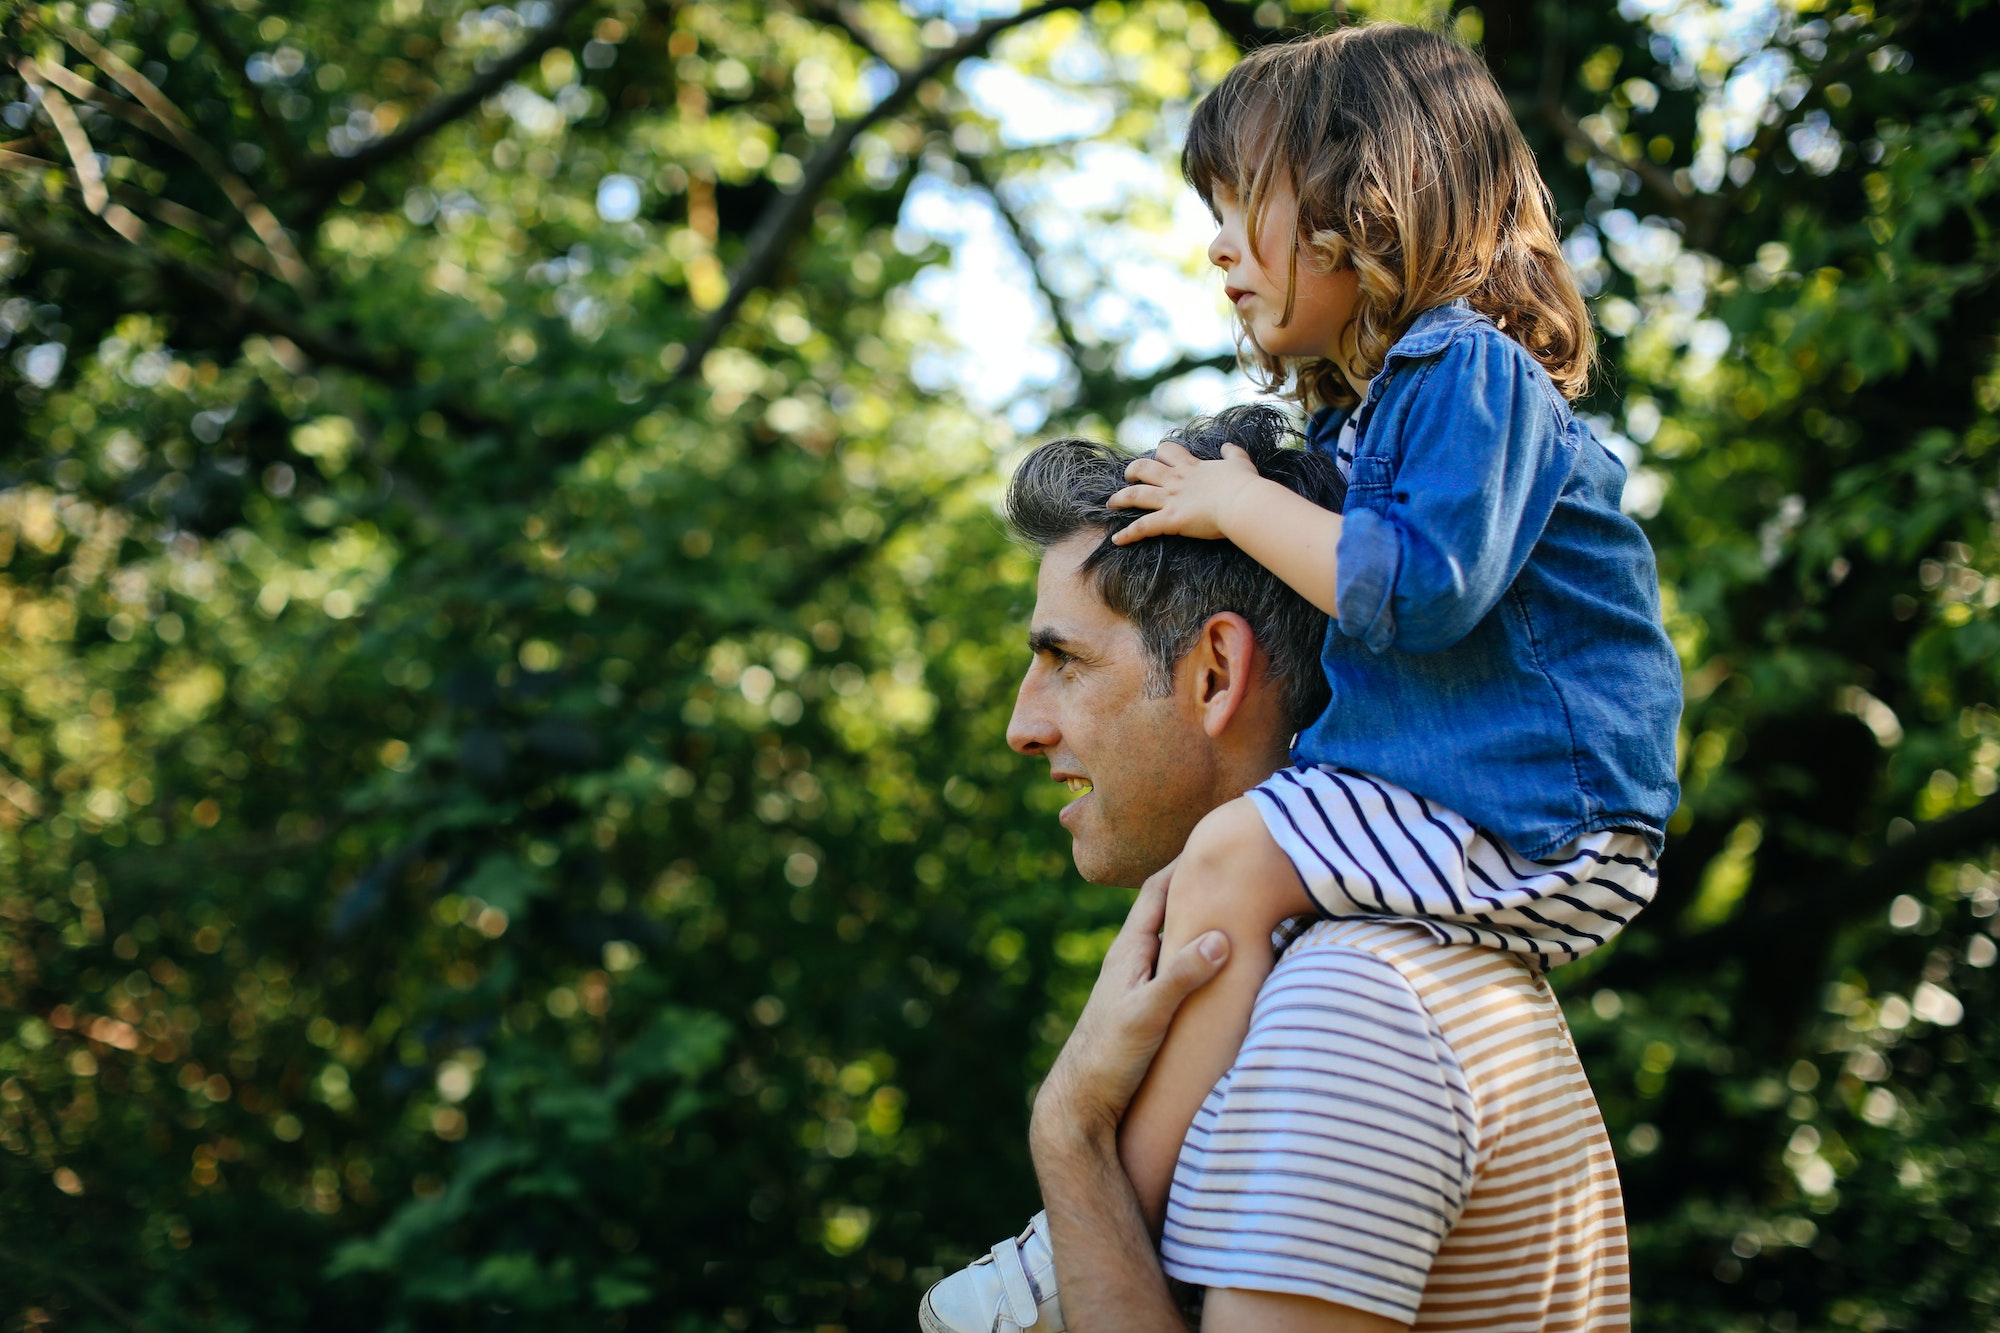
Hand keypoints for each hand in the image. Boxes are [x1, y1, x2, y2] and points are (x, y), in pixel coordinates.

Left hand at [1030, 868, 1228, 1153]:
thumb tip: (1219, 938)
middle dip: (1196, 886)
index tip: (1214, 838)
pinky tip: (1217, 964)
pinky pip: (1176, 967)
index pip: (1157, 890)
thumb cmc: (1109, 1057)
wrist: (1081, 1103)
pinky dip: (1197, 955)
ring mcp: (1138, 983)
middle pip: (1167, 909)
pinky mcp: (1146, 1007)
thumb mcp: (1149, 1014)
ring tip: (1233, 906)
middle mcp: (1132, 959)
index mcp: (1128, 949)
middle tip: (1233, 864)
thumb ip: (1182, 976)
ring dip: (1198, 921)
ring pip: (1173, 939)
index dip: (1183, 862)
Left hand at [1107, 440, 1264, 544]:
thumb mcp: (1240, 463)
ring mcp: (1171, 500)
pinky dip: (1128, 534)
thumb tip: (1227, 446)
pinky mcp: (1170, 520)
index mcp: (1191, 467)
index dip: (1160, 453)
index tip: (1158, 458)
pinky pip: (1142, 527)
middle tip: (1129, 477)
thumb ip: (1233, 454)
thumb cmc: (1244, 485)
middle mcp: (1176, 481)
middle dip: (1133, 471)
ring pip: (1135, 495)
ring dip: (1120, 499)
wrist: (1243, 503)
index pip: (1168, 451)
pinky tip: (1117, 540)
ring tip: (1111, 504)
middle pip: (1144, 468)